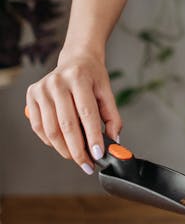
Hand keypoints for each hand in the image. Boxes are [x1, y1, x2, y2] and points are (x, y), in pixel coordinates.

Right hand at [25, 49, 121, 174]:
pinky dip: (50, 141)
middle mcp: (57, 82)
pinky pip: (39, 127)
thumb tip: (113, 141)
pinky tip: (62, 145)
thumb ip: (112, 116)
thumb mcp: (106, 91)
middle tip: (87, 164)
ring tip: (77, 157)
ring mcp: (42, 88)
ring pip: (51, 130)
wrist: (76, 58)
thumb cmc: (92, 76)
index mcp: (79, 77)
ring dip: (64, 149)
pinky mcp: (32, 95)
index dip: (92, 137)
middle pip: (67, 125)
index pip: (86, 114)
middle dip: (78, 150)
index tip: (98, 155)